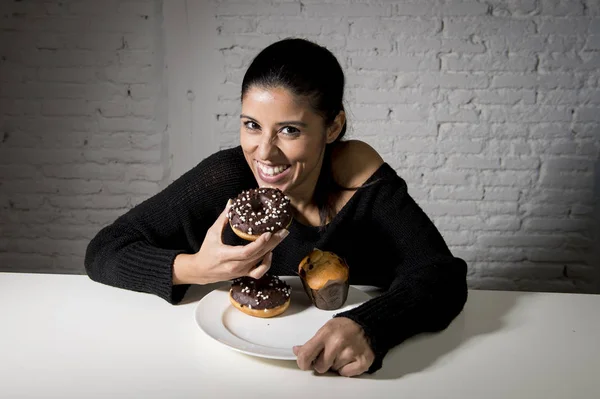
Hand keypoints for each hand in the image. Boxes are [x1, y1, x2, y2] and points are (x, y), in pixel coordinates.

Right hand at [173, 200, 288, 284]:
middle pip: (258, 255)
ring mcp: (241, 271)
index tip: (268, 233)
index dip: (259, 243)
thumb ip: (222, 218)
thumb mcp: (212, 233)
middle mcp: (235, 266)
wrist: (201, 271)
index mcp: (225, 256)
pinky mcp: (244, 274)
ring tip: (280, 237)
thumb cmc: (206, 251)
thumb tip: (231, 203)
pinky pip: (259, 272)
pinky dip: (267, 264)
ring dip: (272, 249)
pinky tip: (269, 253)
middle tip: (284, 231)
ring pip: (260, 262)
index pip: (246, 252)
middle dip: (272, 243)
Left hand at [293, 317, 374, 376]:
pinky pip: (346, 374)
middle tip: (329, 354)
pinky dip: (347, 369)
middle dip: (323, 363)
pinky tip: (350, 358)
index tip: (306, 363)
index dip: (303, 362)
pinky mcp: (363, 361)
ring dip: (336, 364)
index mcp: (326, 334)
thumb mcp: (326, 329)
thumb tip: (297, 351)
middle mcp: (337, 343)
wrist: (368, 323)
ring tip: (342, 352)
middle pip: (320, 367)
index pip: (306, 355)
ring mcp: (350, 353)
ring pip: (334, 370)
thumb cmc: (345, 326)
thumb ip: (312, 342)